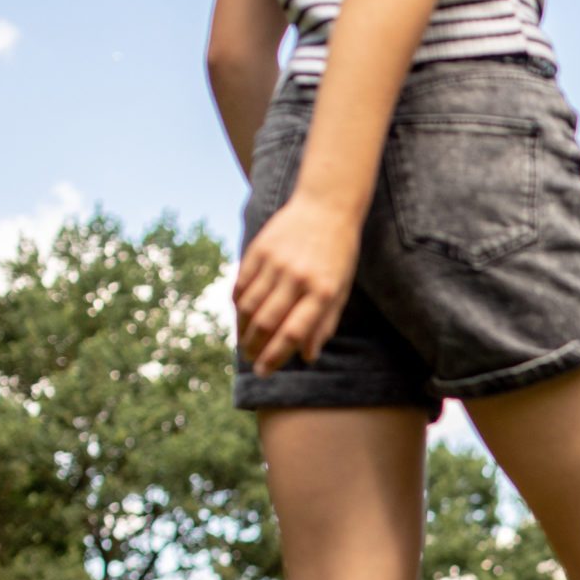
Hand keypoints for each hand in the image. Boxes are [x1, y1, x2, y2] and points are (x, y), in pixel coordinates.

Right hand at [235, 192, 361, 375]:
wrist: (326, 207)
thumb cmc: (338, 256)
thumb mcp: (341, 290)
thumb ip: (324, 323)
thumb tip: (307, 356)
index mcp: (323, 291)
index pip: (294, 333)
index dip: (276, 356)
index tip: (265, 372)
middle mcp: (297, 278)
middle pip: (266, 322)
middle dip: (255, 348)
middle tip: (252, 361)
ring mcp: (275, 262)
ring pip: (249, 306)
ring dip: (243, 330)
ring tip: (245, 344)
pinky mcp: (258, 249)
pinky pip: (241, 285)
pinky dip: (237, 306)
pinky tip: (240, 318)